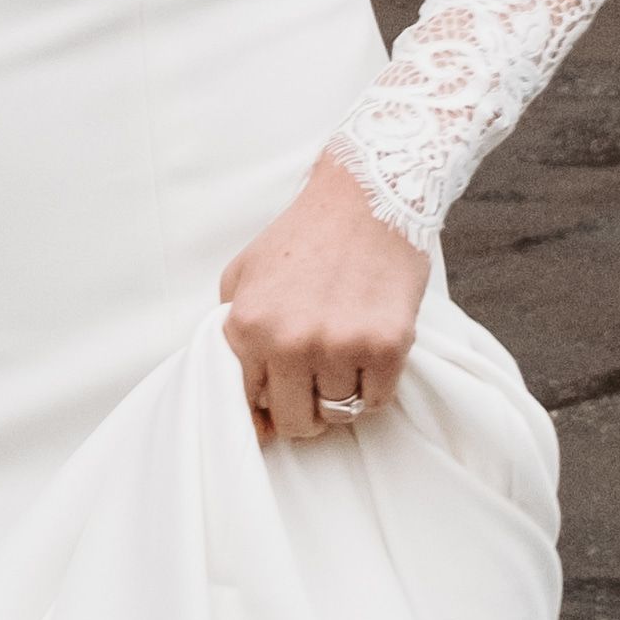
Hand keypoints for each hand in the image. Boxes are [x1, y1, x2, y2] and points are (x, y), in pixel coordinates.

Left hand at [218, 145, 428, 446]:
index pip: (250, 401)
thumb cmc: (303, 236)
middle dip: (303, 411)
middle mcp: (292, 342)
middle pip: (296, 421)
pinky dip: (374, 388)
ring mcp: (341, 346)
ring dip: (341, 395)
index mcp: (250, 326)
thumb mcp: (243, 275)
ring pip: (339, 413)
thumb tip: (248, 398)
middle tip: (314, 387)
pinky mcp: (387, 346)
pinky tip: (368, 357)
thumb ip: (232, 332)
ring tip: (343, 361)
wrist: (366, 198)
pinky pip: (378, 400)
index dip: (266, 403)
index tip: (280, 398)